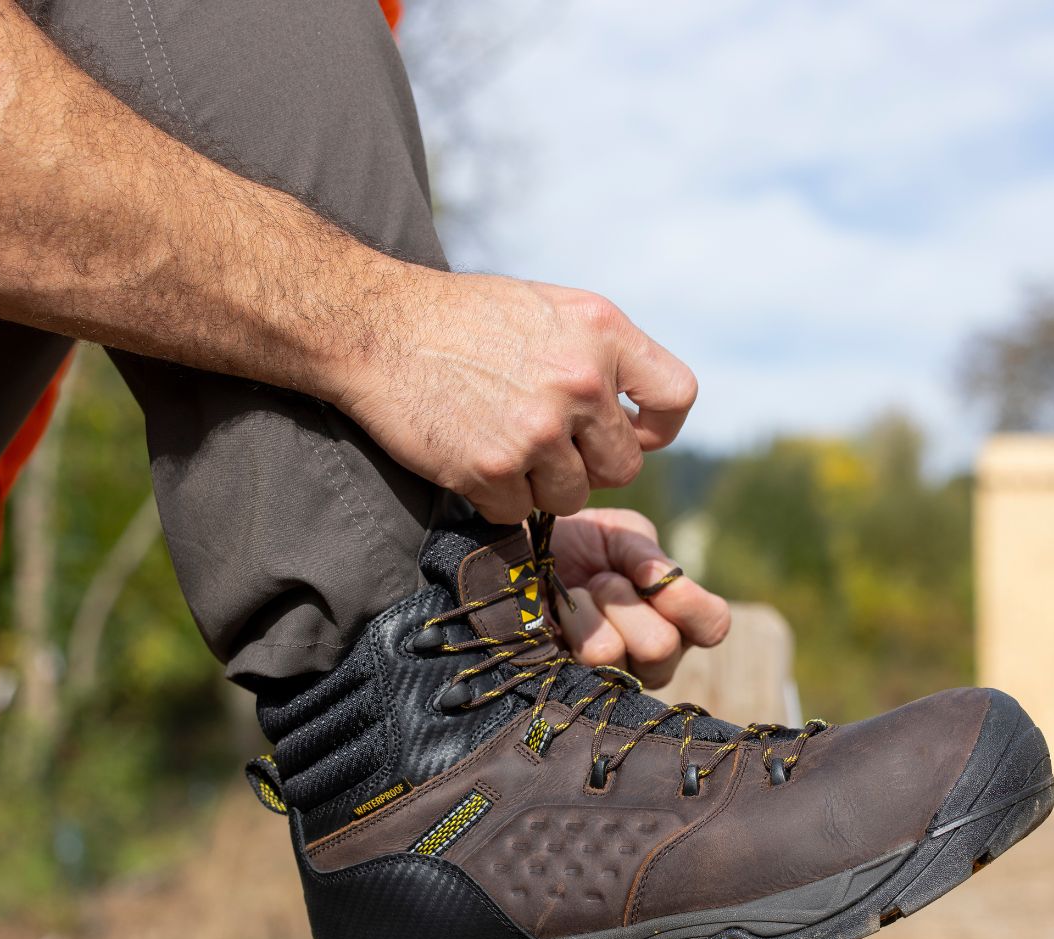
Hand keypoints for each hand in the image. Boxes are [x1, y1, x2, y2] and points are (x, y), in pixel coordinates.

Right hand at [337, 269, 697, 523]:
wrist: (376, 327)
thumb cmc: (461, 319)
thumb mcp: (547, 310)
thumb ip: (598, 356)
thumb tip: (629, 415)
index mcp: (603, 331)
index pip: (677, 397)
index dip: (656, 428)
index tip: (627, 433)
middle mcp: (581, 381)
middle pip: (623, 467)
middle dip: (588, 467)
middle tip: (546, 447)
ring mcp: (538, 429)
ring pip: (570, 498)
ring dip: (539, 486)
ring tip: (501, 446)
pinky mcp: (493, 468)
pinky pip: (517, 513)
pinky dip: (495, 498)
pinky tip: (470, 457)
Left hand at [548, 508, 729, 688]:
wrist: (519, 556)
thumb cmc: (577, 545)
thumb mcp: (618, 533)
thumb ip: (644, 552)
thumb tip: (660, 578)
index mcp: (677, 619)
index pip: (712, 625)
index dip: (688, 602)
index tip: (651, 574)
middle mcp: (653, 659)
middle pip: (660, 647)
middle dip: (623, 600)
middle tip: (600, 580)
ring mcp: (613, 679)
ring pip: (612, 655)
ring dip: (588, 610)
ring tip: (575, 595)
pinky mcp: (571, 686)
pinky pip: (576, 661)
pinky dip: (565, 623)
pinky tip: (555, 613)